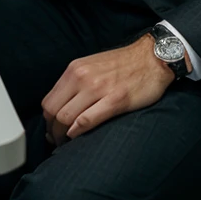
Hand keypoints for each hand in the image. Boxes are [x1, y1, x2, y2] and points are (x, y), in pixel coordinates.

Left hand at [41, 33, 174, 145]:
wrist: (152, 57)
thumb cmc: (124, 64)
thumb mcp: (92, 65)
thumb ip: (76, 81)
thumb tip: (61, 104)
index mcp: (76, 69)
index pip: (49, 101)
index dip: (48, 120)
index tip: (52, 129)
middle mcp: (83, 77)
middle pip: (53, 112)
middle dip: (52, 130)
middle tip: (58, 140)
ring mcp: (98, 88)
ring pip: (66, 118)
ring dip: (63, 135)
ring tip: (68, 142)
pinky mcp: (115, 100)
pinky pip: (87, 120)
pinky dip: (78, 132)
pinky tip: (79, 135)